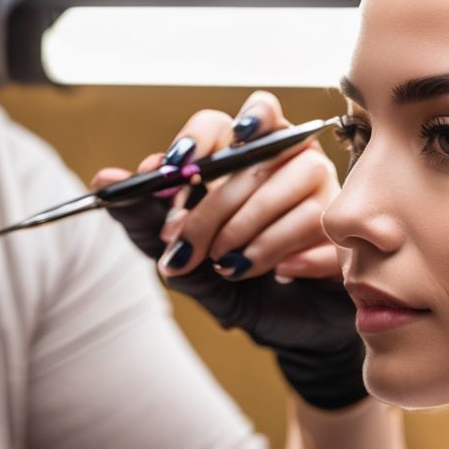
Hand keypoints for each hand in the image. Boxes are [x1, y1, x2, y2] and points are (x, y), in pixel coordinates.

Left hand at [93, 91, 366, 409]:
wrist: (284, 329)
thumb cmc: (232, 276)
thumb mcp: (178, 255)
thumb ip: (144, 218)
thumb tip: (103, 180)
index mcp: (251, 152)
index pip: (234, 118)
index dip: (204, 136)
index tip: (174, 166)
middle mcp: (292, 159)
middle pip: (254, 157)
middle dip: (210, 208)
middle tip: (185, 249)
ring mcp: (325, 188)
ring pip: (288, 190)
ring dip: (247, 234)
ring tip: (228, 266)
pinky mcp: (345, 225)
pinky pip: (315, 227)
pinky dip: (283, 255)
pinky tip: (279, 275)